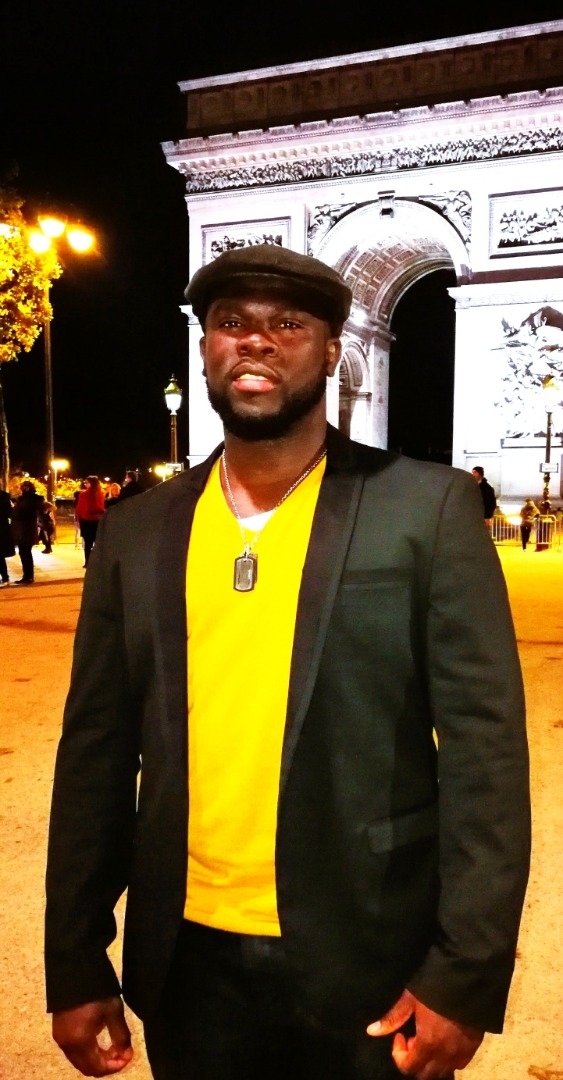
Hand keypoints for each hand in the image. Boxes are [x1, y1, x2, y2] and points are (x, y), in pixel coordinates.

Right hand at [52, 996, 132, 1076]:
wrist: (74, 968)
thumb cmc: (97, 990)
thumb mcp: (114, 1011)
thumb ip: (121, 1036)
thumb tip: (126, 1054)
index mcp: (79, 1042)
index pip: (97, 1068)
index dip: (115, 1067)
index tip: (129, 1056)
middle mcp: (66, 1044)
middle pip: (86, 1067)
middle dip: (106, 1064)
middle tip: (122, 1053)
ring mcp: (60, 1037)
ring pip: (79, 1060)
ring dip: (96, 1059)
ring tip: (113, 1046)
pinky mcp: (58, 1029)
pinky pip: (73, 1051)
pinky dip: (87, 1051)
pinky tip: (99, 1039)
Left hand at [366, 988, 482, 1078]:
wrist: (468, 979)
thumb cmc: (435, 987)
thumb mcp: (410, 999)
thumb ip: (392, 1018)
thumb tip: (371, 1031)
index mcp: (427, 1044)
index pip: (408, 1067)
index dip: (398, 1054)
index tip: (400, 1035)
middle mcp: (445, 1055)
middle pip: (426, 1075)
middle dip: (415, 1062)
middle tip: (413, 1039)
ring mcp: (461, 1052)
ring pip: (443, 1072)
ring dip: (432, 1062)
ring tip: (429, 1040)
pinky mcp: (474, 1046)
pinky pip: (459, 1063)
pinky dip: (449, 1060)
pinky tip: (446, 1042)